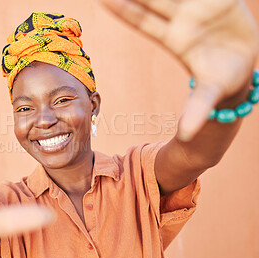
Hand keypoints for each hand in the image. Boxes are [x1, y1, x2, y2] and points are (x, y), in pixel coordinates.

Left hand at [100, 0, 258, 139]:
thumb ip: (198, 110)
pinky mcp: (217, 1)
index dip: (123, 9)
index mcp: (174, 39)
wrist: (243, 68)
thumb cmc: (222, 83)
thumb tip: (187, 135)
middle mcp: (182, 20)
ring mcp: (197, 8)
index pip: (142, 20)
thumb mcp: (210, 94)